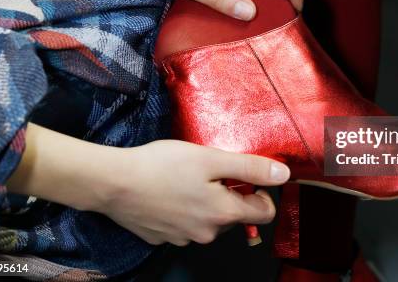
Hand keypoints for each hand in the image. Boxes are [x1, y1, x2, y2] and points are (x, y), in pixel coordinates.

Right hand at [8, 124, 290, 246]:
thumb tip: (284, 176)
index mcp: (223, 214)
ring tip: (182, 179)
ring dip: (203, 202)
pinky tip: (165, 192)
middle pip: (233, 216)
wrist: (113, 183)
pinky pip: (182, 224)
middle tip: (206, 171)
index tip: (244, 176)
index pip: (264, 213)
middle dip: (227, 194)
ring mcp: (182, 239)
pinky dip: (181, 209)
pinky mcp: (161, 237)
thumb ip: (249, 168)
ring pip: (206, 220)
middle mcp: (206, 233)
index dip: (260, 191)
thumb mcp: (211, 159)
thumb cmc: (163, 165)